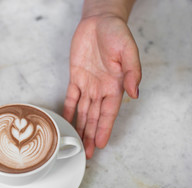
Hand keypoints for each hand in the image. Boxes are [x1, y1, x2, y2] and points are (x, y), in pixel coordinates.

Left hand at [63, 16, 140, 158]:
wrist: (98, 21)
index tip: (102, 144)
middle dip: (91, 134)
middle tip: (88, 152)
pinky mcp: (75, 77)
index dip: (104, 129)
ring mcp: (87, 83)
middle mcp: (101, 88)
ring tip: (78, 142)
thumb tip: (134, 93)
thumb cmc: (116, 33)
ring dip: (80, 126)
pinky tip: (67, 120)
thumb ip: (132, 72)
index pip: (109, 113)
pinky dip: (69, 109)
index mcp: (115, 84)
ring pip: (83, 111)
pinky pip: (71, 97)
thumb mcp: (128, 50)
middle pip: (95, 116)